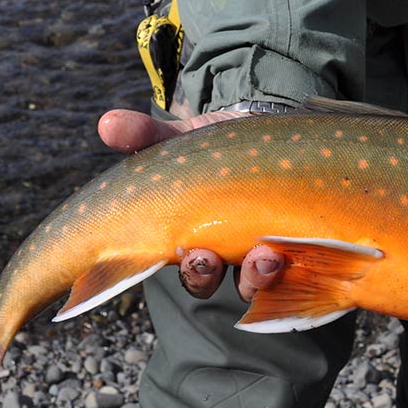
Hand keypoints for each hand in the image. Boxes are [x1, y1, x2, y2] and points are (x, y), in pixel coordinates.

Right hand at [98, 107, 285, 301]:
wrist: (272, 134)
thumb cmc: (216, 146)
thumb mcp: (180, 138)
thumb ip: (145, 135)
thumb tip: (106, 124)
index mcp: (197, 239)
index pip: (194, 272)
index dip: (196, 273)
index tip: (195, 255)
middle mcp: (231, 254)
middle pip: (224, 283)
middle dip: (218, 276)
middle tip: (217, 259)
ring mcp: (265, 248)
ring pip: (260, 280)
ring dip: (261, 274)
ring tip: (268, 256)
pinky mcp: (300, 240)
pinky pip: (300, 265)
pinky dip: (299, 261)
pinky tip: (298, 246)